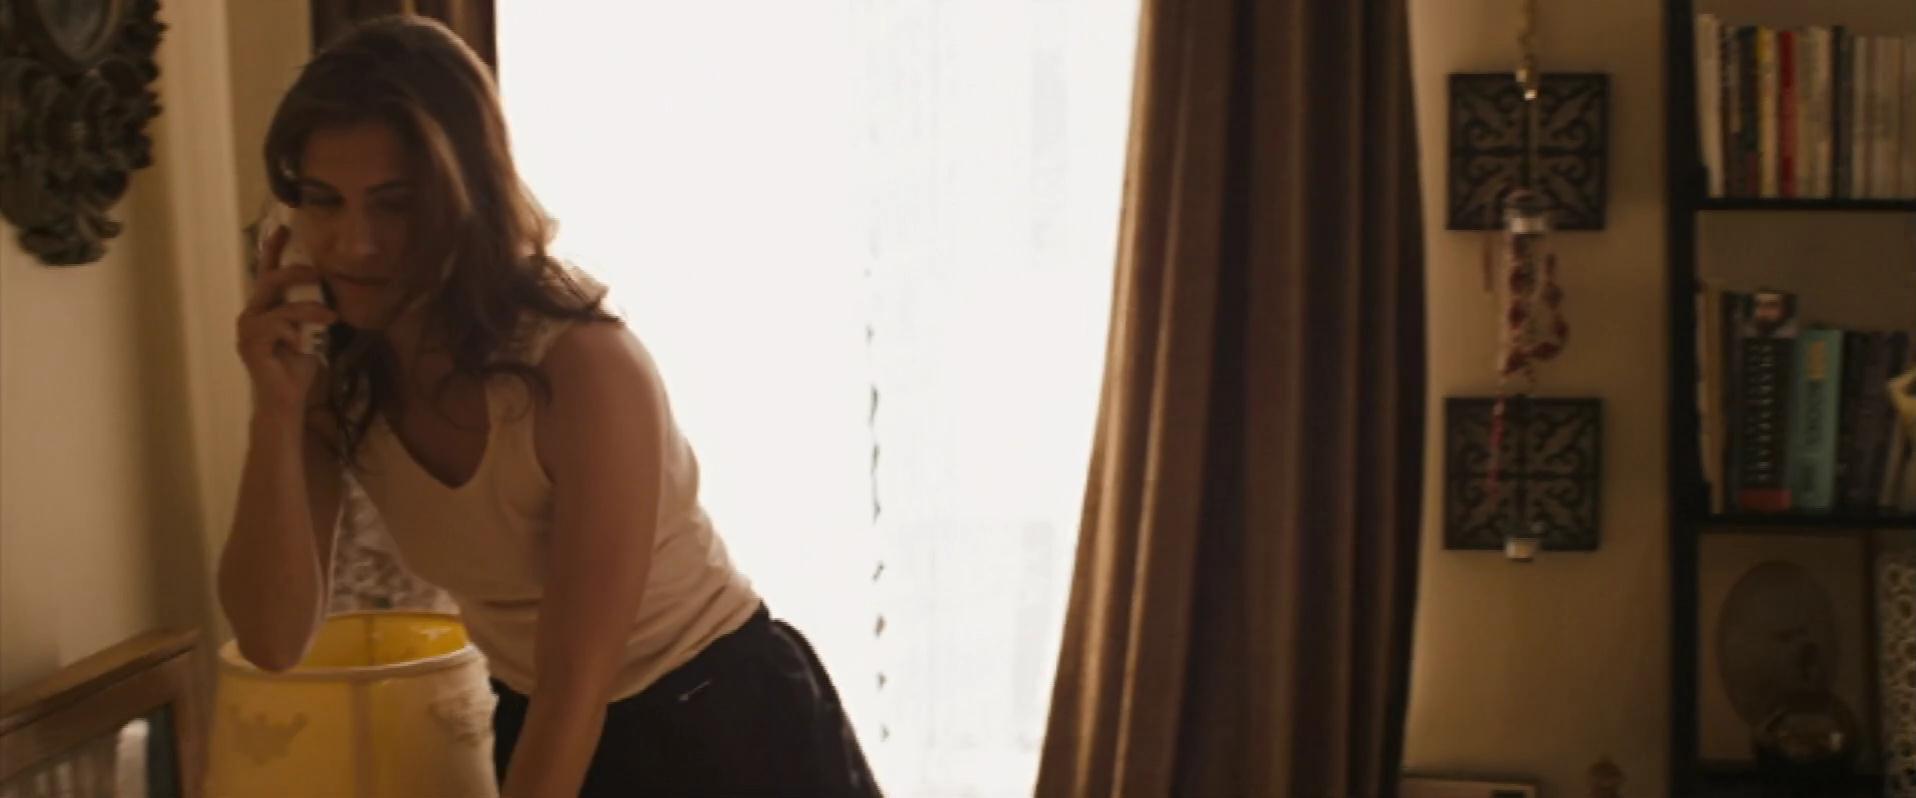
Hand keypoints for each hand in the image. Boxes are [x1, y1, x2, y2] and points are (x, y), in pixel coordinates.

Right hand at [237, 227, 335, 419]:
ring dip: (308, 309)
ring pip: (279, 304)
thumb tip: (330, 285)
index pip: (268, 272)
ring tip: (330, 318)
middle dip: (296, 270)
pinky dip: (295, 332)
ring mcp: (248, 327)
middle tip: (319, 273)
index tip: (285, 227)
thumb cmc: (298, 364)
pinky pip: (277, 325)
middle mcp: (253, 313)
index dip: (274, 248)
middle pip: (269, 279)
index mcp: (266, 307)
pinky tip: (301, 345)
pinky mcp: (250, 343)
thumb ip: (312, 308)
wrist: (287, 399)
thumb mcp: (311, 330)